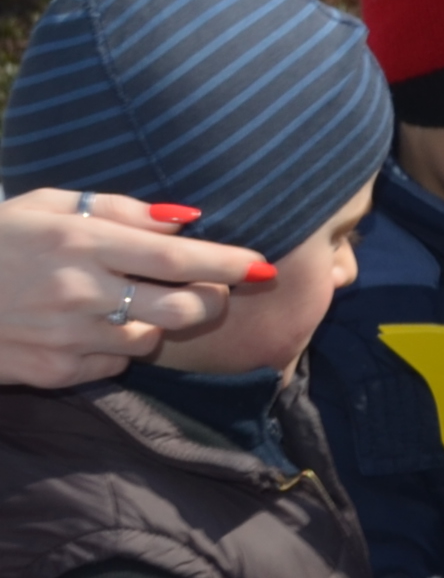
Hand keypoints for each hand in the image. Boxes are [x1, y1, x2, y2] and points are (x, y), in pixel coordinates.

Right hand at [0, 191, 268, 388]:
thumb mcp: (47, 205)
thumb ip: (121, 210)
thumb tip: (187, 219)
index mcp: (81, 244)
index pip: (178, 257)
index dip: (229, 263)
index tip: (262, 266)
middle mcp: (79, 292)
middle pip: (182, 308)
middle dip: (210, 300)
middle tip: (210, 289)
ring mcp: (66, 336)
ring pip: (151, 337)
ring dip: (157, 322)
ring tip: (129, 302)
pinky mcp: (53, 371)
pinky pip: (114, 363)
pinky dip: (116, 347)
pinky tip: (92, 327)